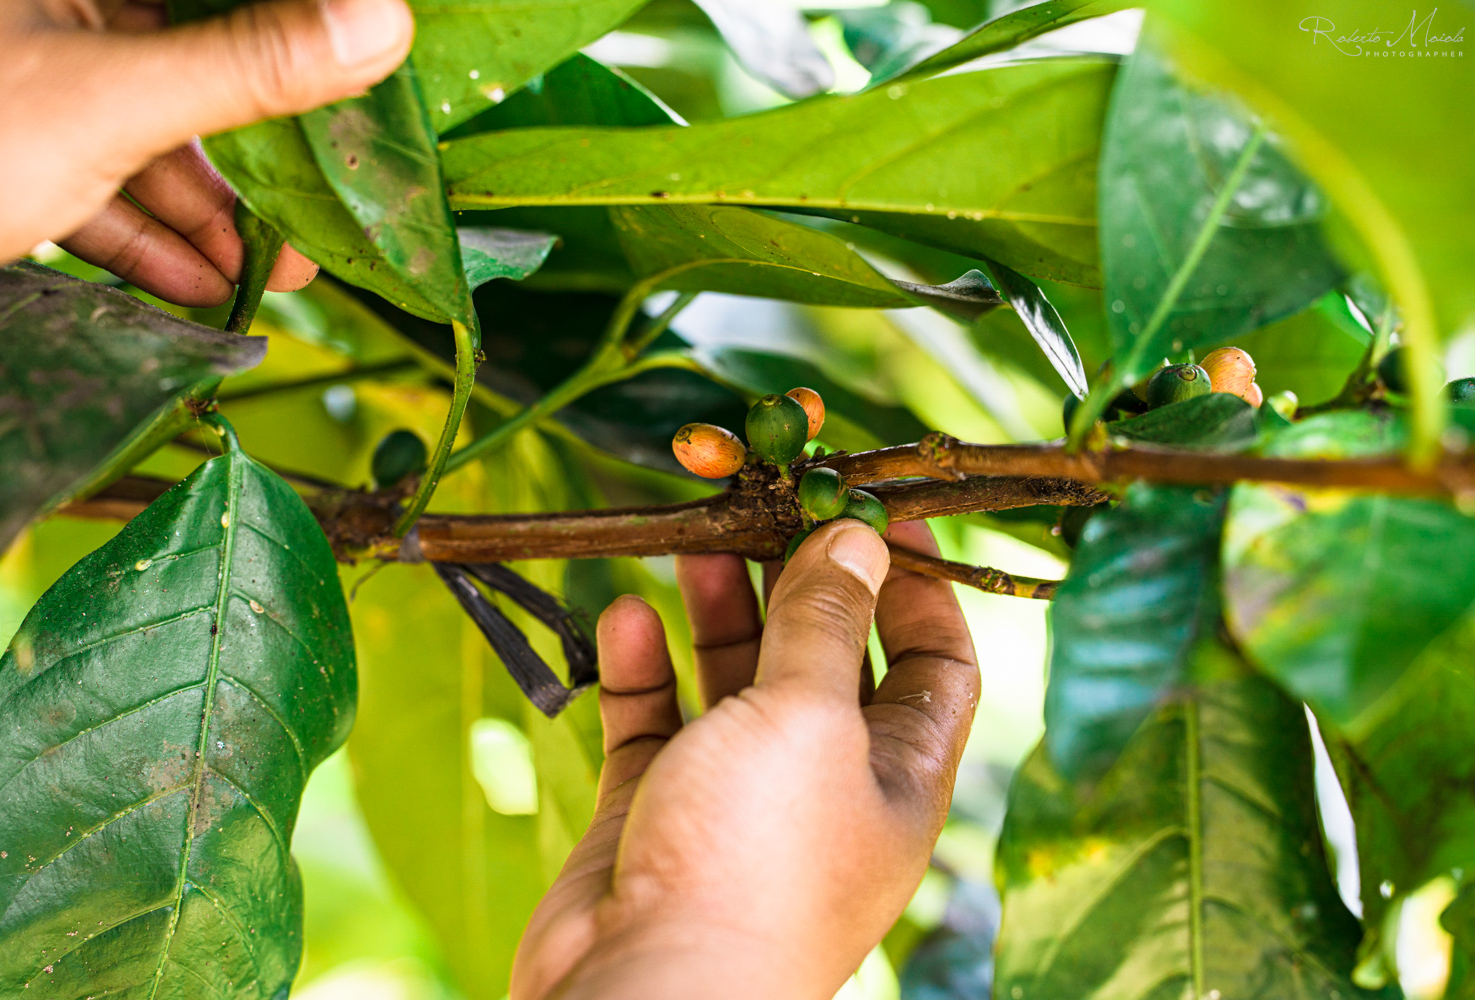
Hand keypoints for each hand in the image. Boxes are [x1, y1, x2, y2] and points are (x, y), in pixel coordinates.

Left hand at [0, 0, 412, 303]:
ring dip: (209, 219)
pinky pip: (91, 185)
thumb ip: (248, 67)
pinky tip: (195, 291)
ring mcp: (22, 79)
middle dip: (260, 160)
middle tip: (325, 218)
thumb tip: (383, 22)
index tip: (359, 97)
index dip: (294, 39)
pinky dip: (144, 240)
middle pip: (192, 69)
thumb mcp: (109, 104)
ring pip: (143, 138)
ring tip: (273, 279)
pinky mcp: (1, 147)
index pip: (221, 3)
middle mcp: (53, 12)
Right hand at [513, 519, 980, 999]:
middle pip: (827, 659)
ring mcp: (740, 796)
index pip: (937, 662)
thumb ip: (825, 622)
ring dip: (718, 611)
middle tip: (767, 508)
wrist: (643, 994)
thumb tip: (857, 536)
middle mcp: (827, 783)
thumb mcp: (808, 717)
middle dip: (800, 583)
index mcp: (900, 775)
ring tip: (694, 541)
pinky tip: (625, 612)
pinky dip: (644, 666)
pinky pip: (658, 719)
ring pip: (737, 681)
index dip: (917, 585)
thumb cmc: (754, 858)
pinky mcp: (660, 809)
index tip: (878, 511)